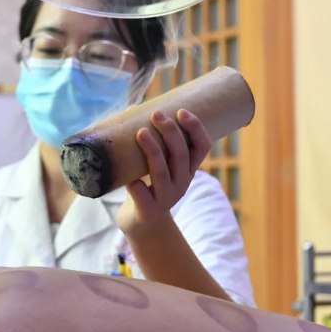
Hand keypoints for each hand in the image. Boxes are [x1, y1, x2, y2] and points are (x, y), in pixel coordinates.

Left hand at [117, 109, 210, 235]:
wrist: (141, 224)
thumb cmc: (147, 186)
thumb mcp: (157, 165)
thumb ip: (150, 141)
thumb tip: (132, 107)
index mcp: (187, 170)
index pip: (202, 147)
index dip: (195, 129)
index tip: (182, 111)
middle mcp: (181, 183)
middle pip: (181, 155)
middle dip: (170, 132)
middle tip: (156, 114)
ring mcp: (165, 198)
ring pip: (161, 172)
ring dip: (152, 150)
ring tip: (140, 132)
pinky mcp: (148, 211)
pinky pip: (141, 194)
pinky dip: (135, 184)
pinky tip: (129, 178)